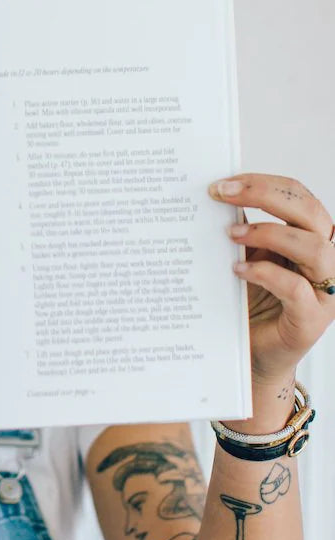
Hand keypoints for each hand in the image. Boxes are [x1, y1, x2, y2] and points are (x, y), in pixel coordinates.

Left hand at [210, 173, 334, 382]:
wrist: (254, 356)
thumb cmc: (251, 304)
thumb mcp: (245, 257)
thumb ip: (240, 230)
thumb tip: (214, 197)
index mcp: (311, 237)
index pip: (298, 196)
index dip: (263, 183)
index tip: (222, 183)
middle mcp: (325, 259)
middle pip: (310, 212)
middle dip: (265, 195)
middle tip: (222, 194)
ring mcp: (325, 290)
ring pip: (313, 247)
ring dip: (269, 233)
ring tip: (231, 235)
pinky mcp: (313, 319)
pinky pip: (296, 289)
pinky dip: (265, 274)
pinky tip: (237, 270)